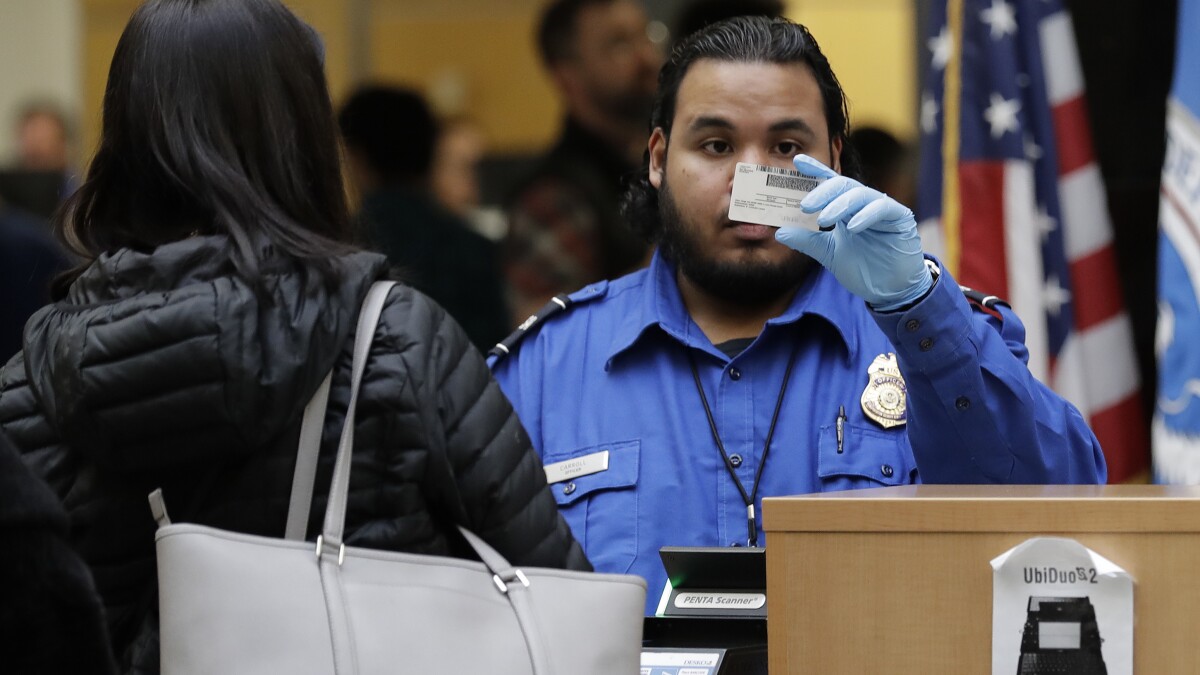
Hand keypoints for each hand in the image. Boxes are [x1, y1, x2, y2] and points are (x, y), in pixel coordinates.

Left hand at [774, 154, 932, 310]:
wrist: (888, 291)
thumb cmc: (862, 268)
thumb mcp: (828, 254)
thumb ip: (807, 241)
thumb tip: (779, 232)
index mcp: (845, 208)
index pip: (829, 183)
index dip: (815, 170)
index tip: (797, 162)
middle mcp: (863, 204)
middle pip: (842, 185)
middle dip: (822, 192)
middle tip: (805, 205)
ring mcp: (882, 209)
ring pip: (860, 194)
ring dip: (840, 204)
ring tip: (824, 219)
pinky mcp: (900, 217)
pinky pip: (882, 207)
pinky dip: (866, 215)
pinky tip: (852, 227)